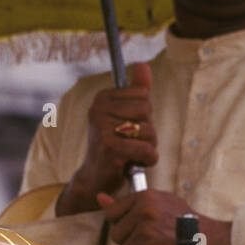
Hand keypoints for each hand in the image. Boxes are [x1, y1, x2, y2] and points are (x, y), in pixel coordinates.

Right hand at [56, 63, 157, 214]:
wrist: (95, 178)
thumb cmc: (113, 147)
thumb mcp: (125, 116)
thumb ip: (136, 91)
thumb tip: (143, 65)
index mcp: (102, 97)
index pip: (143, 94)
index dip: (145, 115)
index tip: (130, 127)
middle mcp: (98, 108)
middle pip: (147, 110)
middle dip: (148, 130)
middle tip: (133, 143)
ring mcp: (102, 127)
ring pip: (148, 130)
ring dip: (149, 146)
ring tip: (133, 154)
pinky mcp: (109, 147)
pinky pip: (145, 149)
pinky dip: (148, 159)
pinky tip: (136, 163)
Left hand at [96, 190, 236, 244]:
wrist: (212, 244)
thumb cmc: (187, 223)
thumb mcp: (161, 203)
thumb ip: (129, 203)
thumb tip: (99, 198)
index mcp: (145, 197)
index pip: (113, 213)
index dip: (125, 225)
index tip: (140, 229)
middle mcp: (144, 214)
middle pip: (116, 236)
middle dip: (131, 243)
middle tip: (154, 243)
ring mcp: (145, 235)